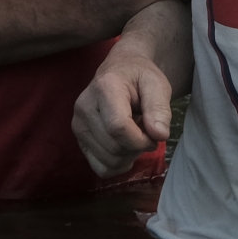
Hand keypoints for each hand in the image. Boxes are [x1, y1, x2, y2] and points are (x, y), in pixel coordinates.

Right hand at [73, 49, 173, 178]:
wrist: (120, 71)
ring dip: (129, 156)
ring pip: (108, 161)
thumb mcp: (157, 84)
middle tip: (147, 132)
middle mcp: (84, 107)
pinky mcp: (78, 139)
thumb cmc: (140, 77)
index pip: (118, 127)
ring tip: (135, 136)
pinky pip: (100, 167)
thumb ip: (159, 108)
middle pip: (114, 147)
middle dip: (138, 147)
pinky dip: (118, 164)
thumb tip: (159, 135)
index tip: (156, 135)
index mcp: (104, 88)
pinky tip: (125, 147)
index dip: (141, 139)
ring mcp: (78, 125)